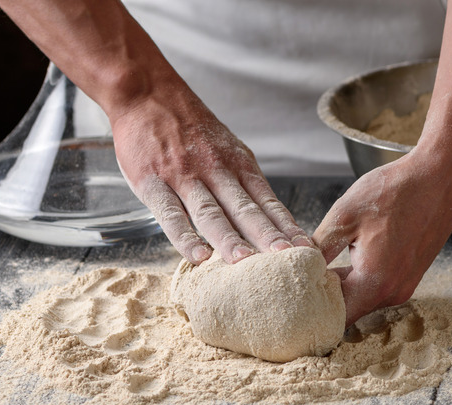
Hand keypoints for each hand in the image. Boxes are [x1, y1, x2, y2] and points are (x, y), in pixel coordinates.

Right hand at [112, 84, 310, 264]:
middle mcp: (216, 170)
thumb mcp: (226, 147)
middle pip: (246, 209)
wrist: (146, 93)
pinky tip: (198, 255)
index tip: (304, 249)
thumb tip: (270, 218)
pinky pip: (171, 213)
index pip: (268, 201)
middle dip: (267, 237)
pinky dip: (185, 236)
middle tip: (286, 260)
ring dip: (229, 239)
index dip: (286, 227)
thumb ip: (243, 182)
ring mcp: (184, 176)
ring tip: (245, 263)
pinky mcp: (153, 182)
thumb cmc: (189, 126)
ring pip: (211, 212)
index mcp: (238, 164)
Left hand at [313, 146, 451, 325]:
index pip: (334, 317)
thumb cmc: (396, 191)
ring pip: (361, 297)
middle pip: (347, 310)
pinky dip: (356, 277)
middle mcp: (393, 292)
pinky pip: (376, 285)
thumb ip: (318, 249)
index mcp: (375, 282)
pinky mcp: (410, 274)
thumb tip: (295, 267)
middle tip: (295, 282)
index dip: (310, 312)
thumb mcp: (345, 215)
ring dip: (339, 286)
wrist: (442, 175)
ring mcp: (404, 285)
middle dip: (321, 299)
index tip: (291, 301)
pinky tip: (341, 257)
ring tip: (315, 266)